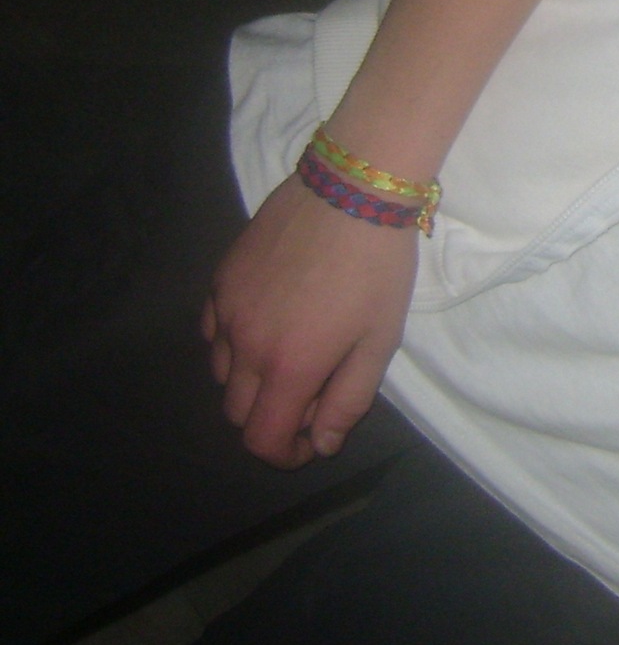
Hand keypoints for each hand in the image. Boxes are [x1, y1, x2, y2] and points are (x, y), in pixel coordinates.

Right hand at [202, 176, 416, 464]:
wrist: (351, 190)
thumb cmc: (377, 267)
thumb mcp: (380, 340)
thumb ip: (348, 399)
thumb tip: (322, 443)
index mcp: (288, 367)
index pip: (262, 439)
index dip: (285, 454)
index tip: (311, 443)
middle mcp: (244, 346)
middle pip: (237, 412)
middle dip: (272, 418)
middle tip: (313, 395)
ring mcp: (226, 310)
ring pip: (222, 373)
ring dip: (253, 381)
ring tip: (295, 355)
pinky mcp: (220, 279)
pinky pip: (212, 332)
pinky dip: (233, 344)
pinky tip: (267, 325)